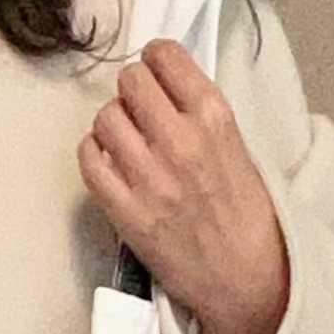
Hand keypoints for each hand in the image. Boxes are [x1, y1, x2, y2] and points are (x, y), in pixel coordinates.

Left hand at [77, 38, 289, 333]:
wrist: (245, 276)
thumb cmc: (245, 215)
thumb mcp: (238, 146)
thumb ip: (199, 113)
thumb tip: (163, 84)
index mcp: (214, 118)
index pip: (165, 56)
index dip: (154, 60)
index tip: (155, 72)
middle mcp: (180, 141)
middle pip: (129, 81)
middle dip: (132, 91)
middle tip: (140, 109)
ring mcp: (149, 177)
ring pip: (105, 117)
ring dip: (113, 124)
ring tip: (127, 141)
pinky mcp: (125, 211)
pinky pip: (88, 160)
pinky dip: (94, 154)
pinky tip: (110, 162)